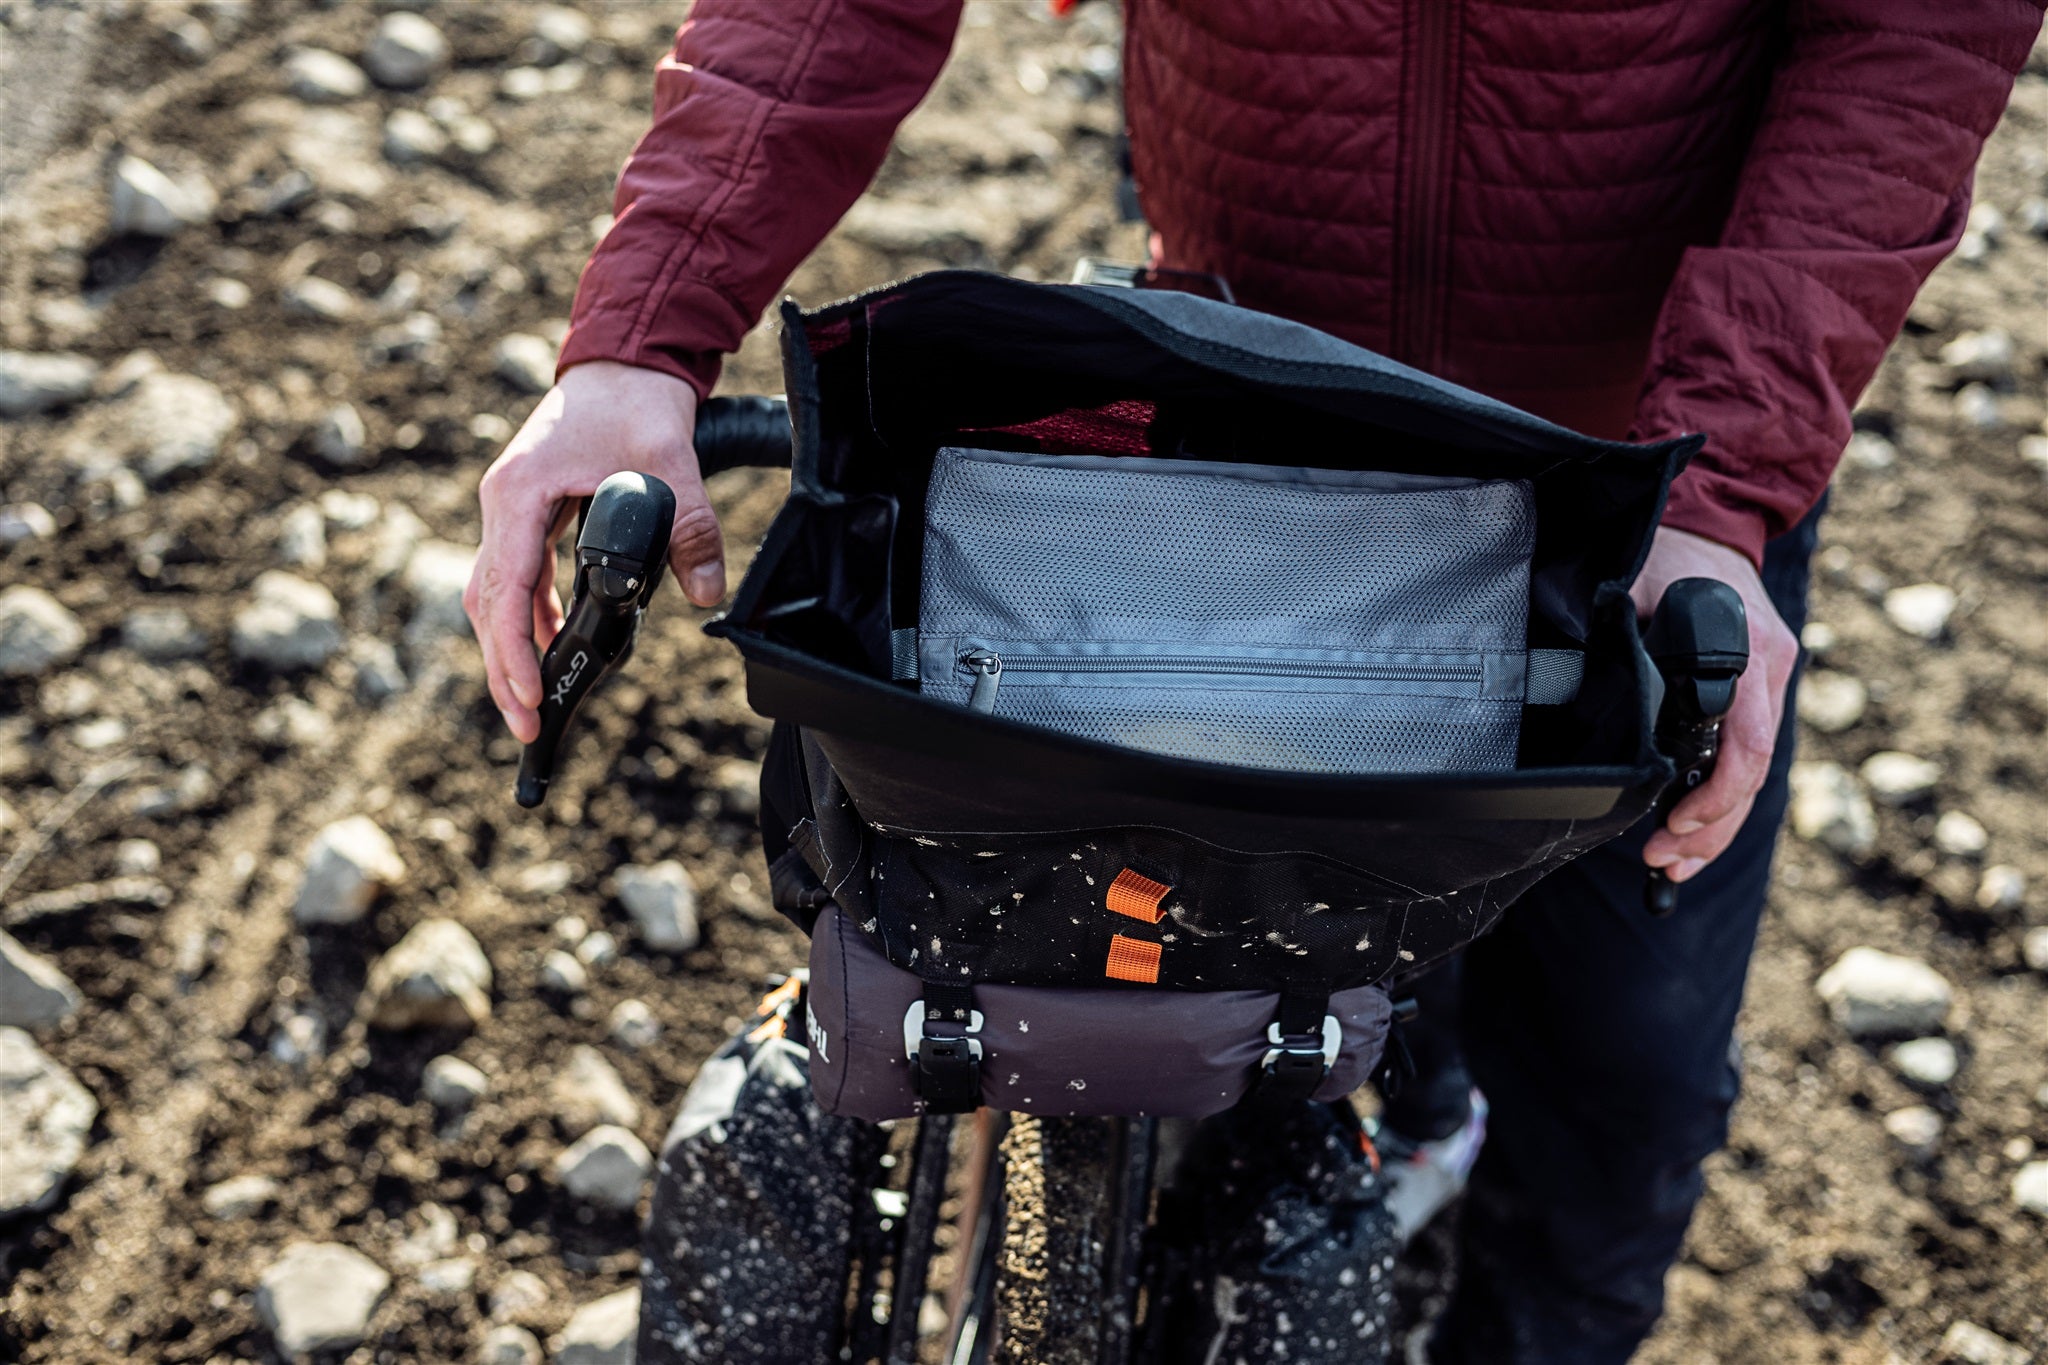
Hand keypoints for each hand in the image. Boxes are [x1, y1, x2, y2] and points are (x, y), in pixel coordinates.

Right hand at [464, 361, 723, 743]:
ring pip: (496, 596)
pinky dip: (529, 618)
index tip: (531, 697)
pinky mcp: (527, 516)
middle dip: (504, 670)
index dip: (514, 650)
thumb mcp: (670, 461)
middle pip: (487, 604)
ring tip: (537, 702)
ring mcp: (510, 511)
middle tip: (529, 727)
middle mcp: (502, 505)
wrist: (624, 361)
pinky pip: (516, 579)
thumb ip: (690, 527)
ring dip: (512, 649)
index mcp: (520, 493)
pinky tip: (553, 646)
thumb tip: (707, 591)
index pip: (505, 588)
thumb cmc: (635, 402)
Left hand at [1630, 526, 1797, 881]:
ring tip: (1674, 864)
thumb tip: (1597, 682)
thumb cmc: (1669, 553)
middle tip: (1665, 862)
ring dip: (1716, 827)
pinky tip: (1694, 831)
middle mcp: (1770, 669)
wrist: (1708, 526)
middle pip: (1754, 773)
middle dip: (1709, 829)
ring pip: (1755, 775)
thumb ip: (1625, 631)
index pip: (1746, 744)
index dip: (1715, 796)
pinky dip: (1723, 798)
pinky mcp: (1759, 691)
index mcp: (1749, 649)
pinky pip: (1748, 755)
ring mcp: (1770, 682)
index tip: (1673, 823)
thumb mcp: (1638, 585)